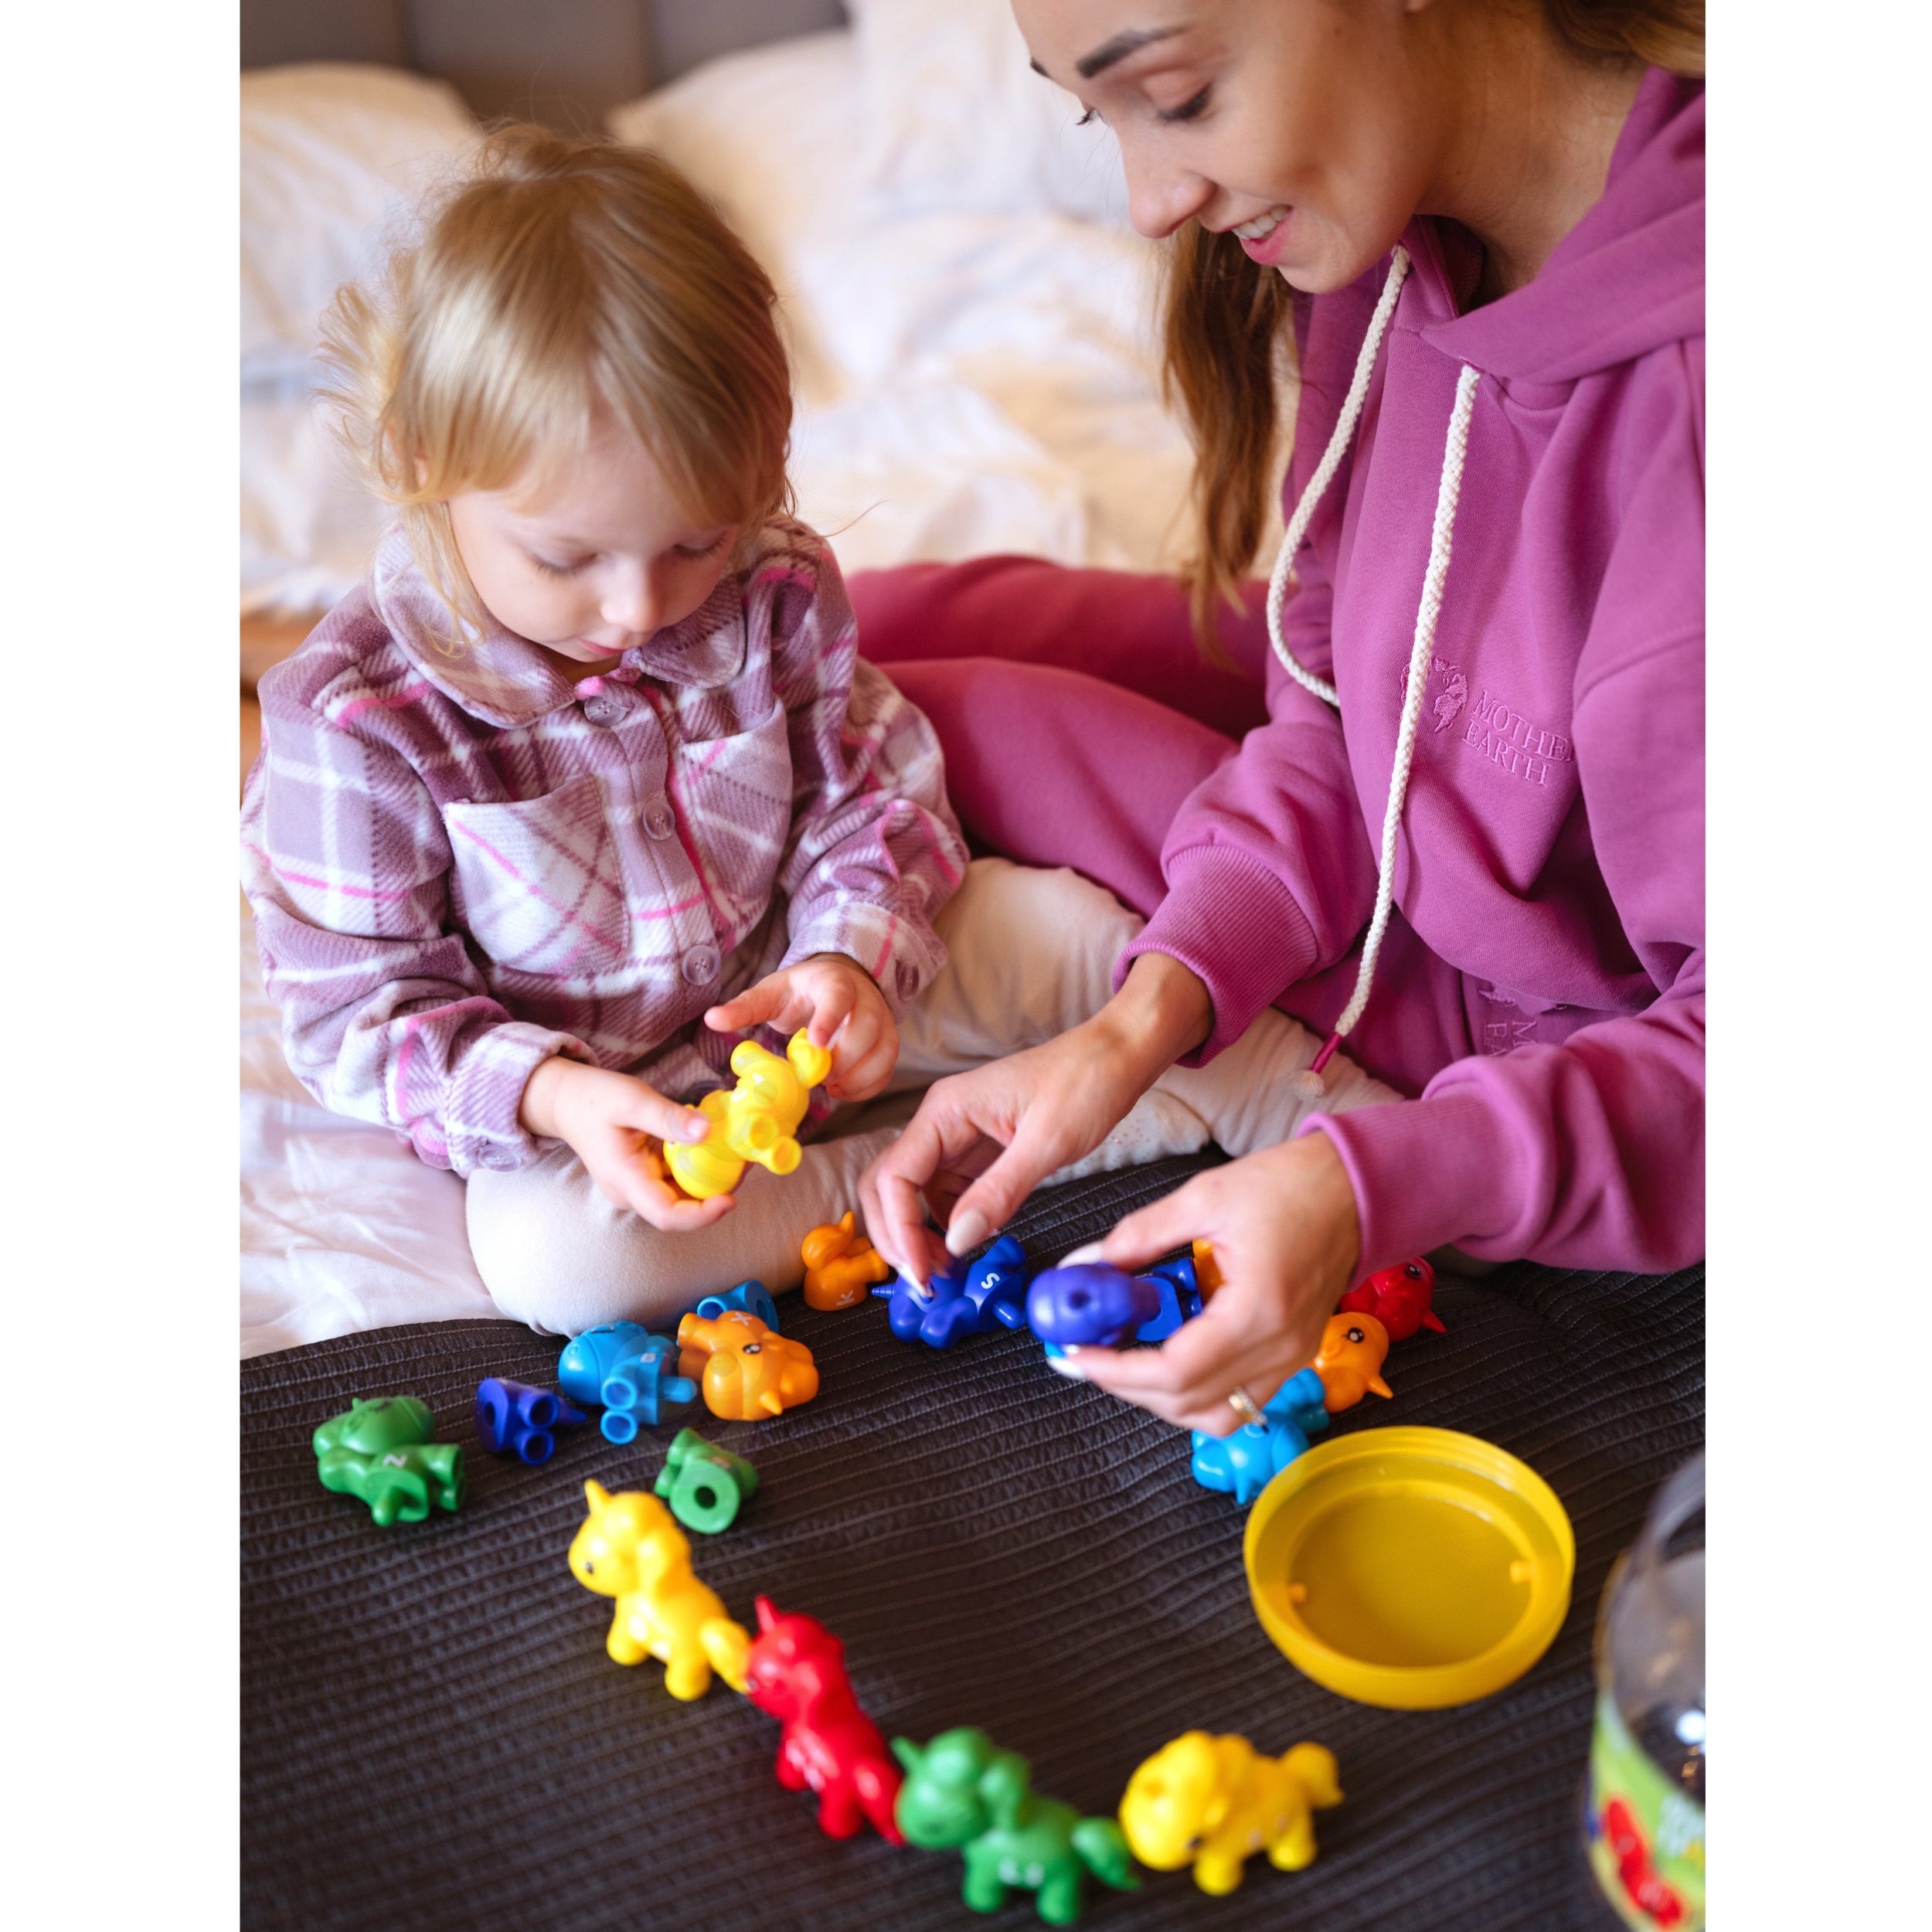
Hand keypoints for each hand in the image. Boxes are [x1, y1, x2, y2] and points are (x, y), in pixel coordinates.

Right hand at [518, 1056, 735, 1230]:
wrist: (568, 1101)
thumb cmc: (594, 1099)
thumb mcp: (632, 1099)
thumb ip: (667, 1117)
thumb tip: (707, 1131)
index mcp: (625, 1180)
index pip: (667, 1215)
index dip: (701, 1215)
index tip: (730, 1199)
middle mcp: (632, 1193)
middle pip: (681, 1209)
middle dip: (716, 1194)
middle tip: (745, 1164)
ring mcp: (639, 1188)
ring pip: (683, 1196)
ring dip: (712, 1181)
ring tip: (739, 1153)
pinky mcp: (646, 1178)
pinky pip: (678, 1181)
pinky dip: (700, 1168)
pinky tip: (718, 1148)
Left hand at [704, 954, 897, 1102]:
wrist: (836, 985)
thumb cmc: (800, 992)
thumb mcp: (770, 993)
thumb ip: (744, 1007)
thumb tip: (712, 1019)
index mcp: (832, 981)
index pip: (839, 995)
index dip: (830, 1018)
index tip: (815, 1044)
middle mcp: (864, 999)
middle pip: (868, 1027)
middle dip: (846, 1057)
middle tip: (820, 1076)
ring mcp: (881, 1021)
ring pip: (885, 1050)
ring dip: (860, 1075)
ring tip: (831, 1087)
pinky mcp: (887, 1042)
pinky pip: (887, 1068)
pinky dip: (868, 1085)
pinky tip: (843, 1091)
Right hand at [858, 953, 1213, 1284]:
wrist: (1116, 1057)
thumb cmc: (1086, 1082)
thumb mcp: (1048, 1143)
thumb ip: (999, 1193)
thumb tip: (957, 1241)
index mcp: (946, 1109)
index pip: (894, 1176)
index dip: (899, 1230)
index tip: (922, 1272)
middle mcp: (941, 1121)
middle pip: (888, 1185)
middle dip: (897, 1236)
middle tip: (927, 1281)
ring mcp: (956, 1136)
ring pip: (913, 1194)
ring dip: (920, 1235)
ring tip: (950, 1271)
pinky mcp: (977, 1152)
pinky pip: (946, 1194)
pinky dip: (949, 1225)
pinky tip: (971, 1243)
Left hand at [1053, 1135, 1361, 1435]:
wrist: (1355, 1187)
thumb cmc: (1292, 1186)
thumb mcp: (1202, 1198)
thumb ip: (1139, 1237)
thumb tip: (1087, 1267)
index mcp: (1259, 1310)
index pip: (1175, 1371)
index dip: (1117, 1371)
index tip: (1076, 1355)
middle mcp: (1280, 1347)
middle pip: (1190, 1403)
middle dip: (1127, 1386)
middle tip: (1086, 1356)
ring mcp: (1292, 1357)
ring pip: (1215, 1415)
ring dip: (1161, 1398)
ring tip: (1122, 1361)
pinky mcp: (1293, 1355)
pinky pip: (1238, 1399)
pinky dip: (1194, 1392)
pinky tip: (1164, 1358)